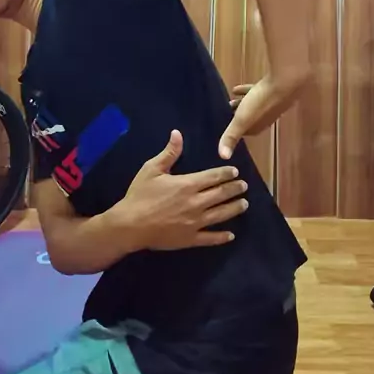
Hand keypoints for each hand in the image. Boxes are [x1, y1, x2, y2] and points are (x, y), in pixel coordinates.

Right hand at [121, 130, 248, 250]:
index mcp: (188, 184)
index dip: (226, 173)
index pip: (213, 177)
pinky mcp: (190, 239)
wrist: (129, 225)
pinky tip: (230, 235)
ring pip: (221, 215)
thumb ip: (169, 153)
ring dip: (234, 208)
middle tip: (244, 186)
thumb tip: (178, 133)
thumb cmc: (140, 195)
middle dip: (235, 189)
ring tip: (244, 204)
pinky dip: (221, 237)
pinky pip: (210, 238)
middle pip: (221, 194)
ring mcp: (194, 223)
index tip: (235, 172)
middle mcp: (196, 203)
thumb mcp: (151, 169)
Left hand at [219, 76, 294, 158]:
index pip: (243, 132)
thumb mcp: (241, 120)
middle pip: (248, 119)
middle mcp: (265, 118)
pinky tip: (237, 88)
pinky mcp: (272, 92)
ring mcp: (270, 105)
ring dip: (241, 104)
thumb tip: (223, 157)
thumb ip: (231, 136)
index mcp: (257, 127)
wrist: (284, 84)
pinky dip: (246, 92)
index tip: (224, 126)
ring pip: (252, 106)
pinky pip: (256, 93)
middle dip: (237, 116)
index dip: (233, 130)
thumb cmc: (261, 103)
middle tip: (225, 110)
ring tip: (230, 99)